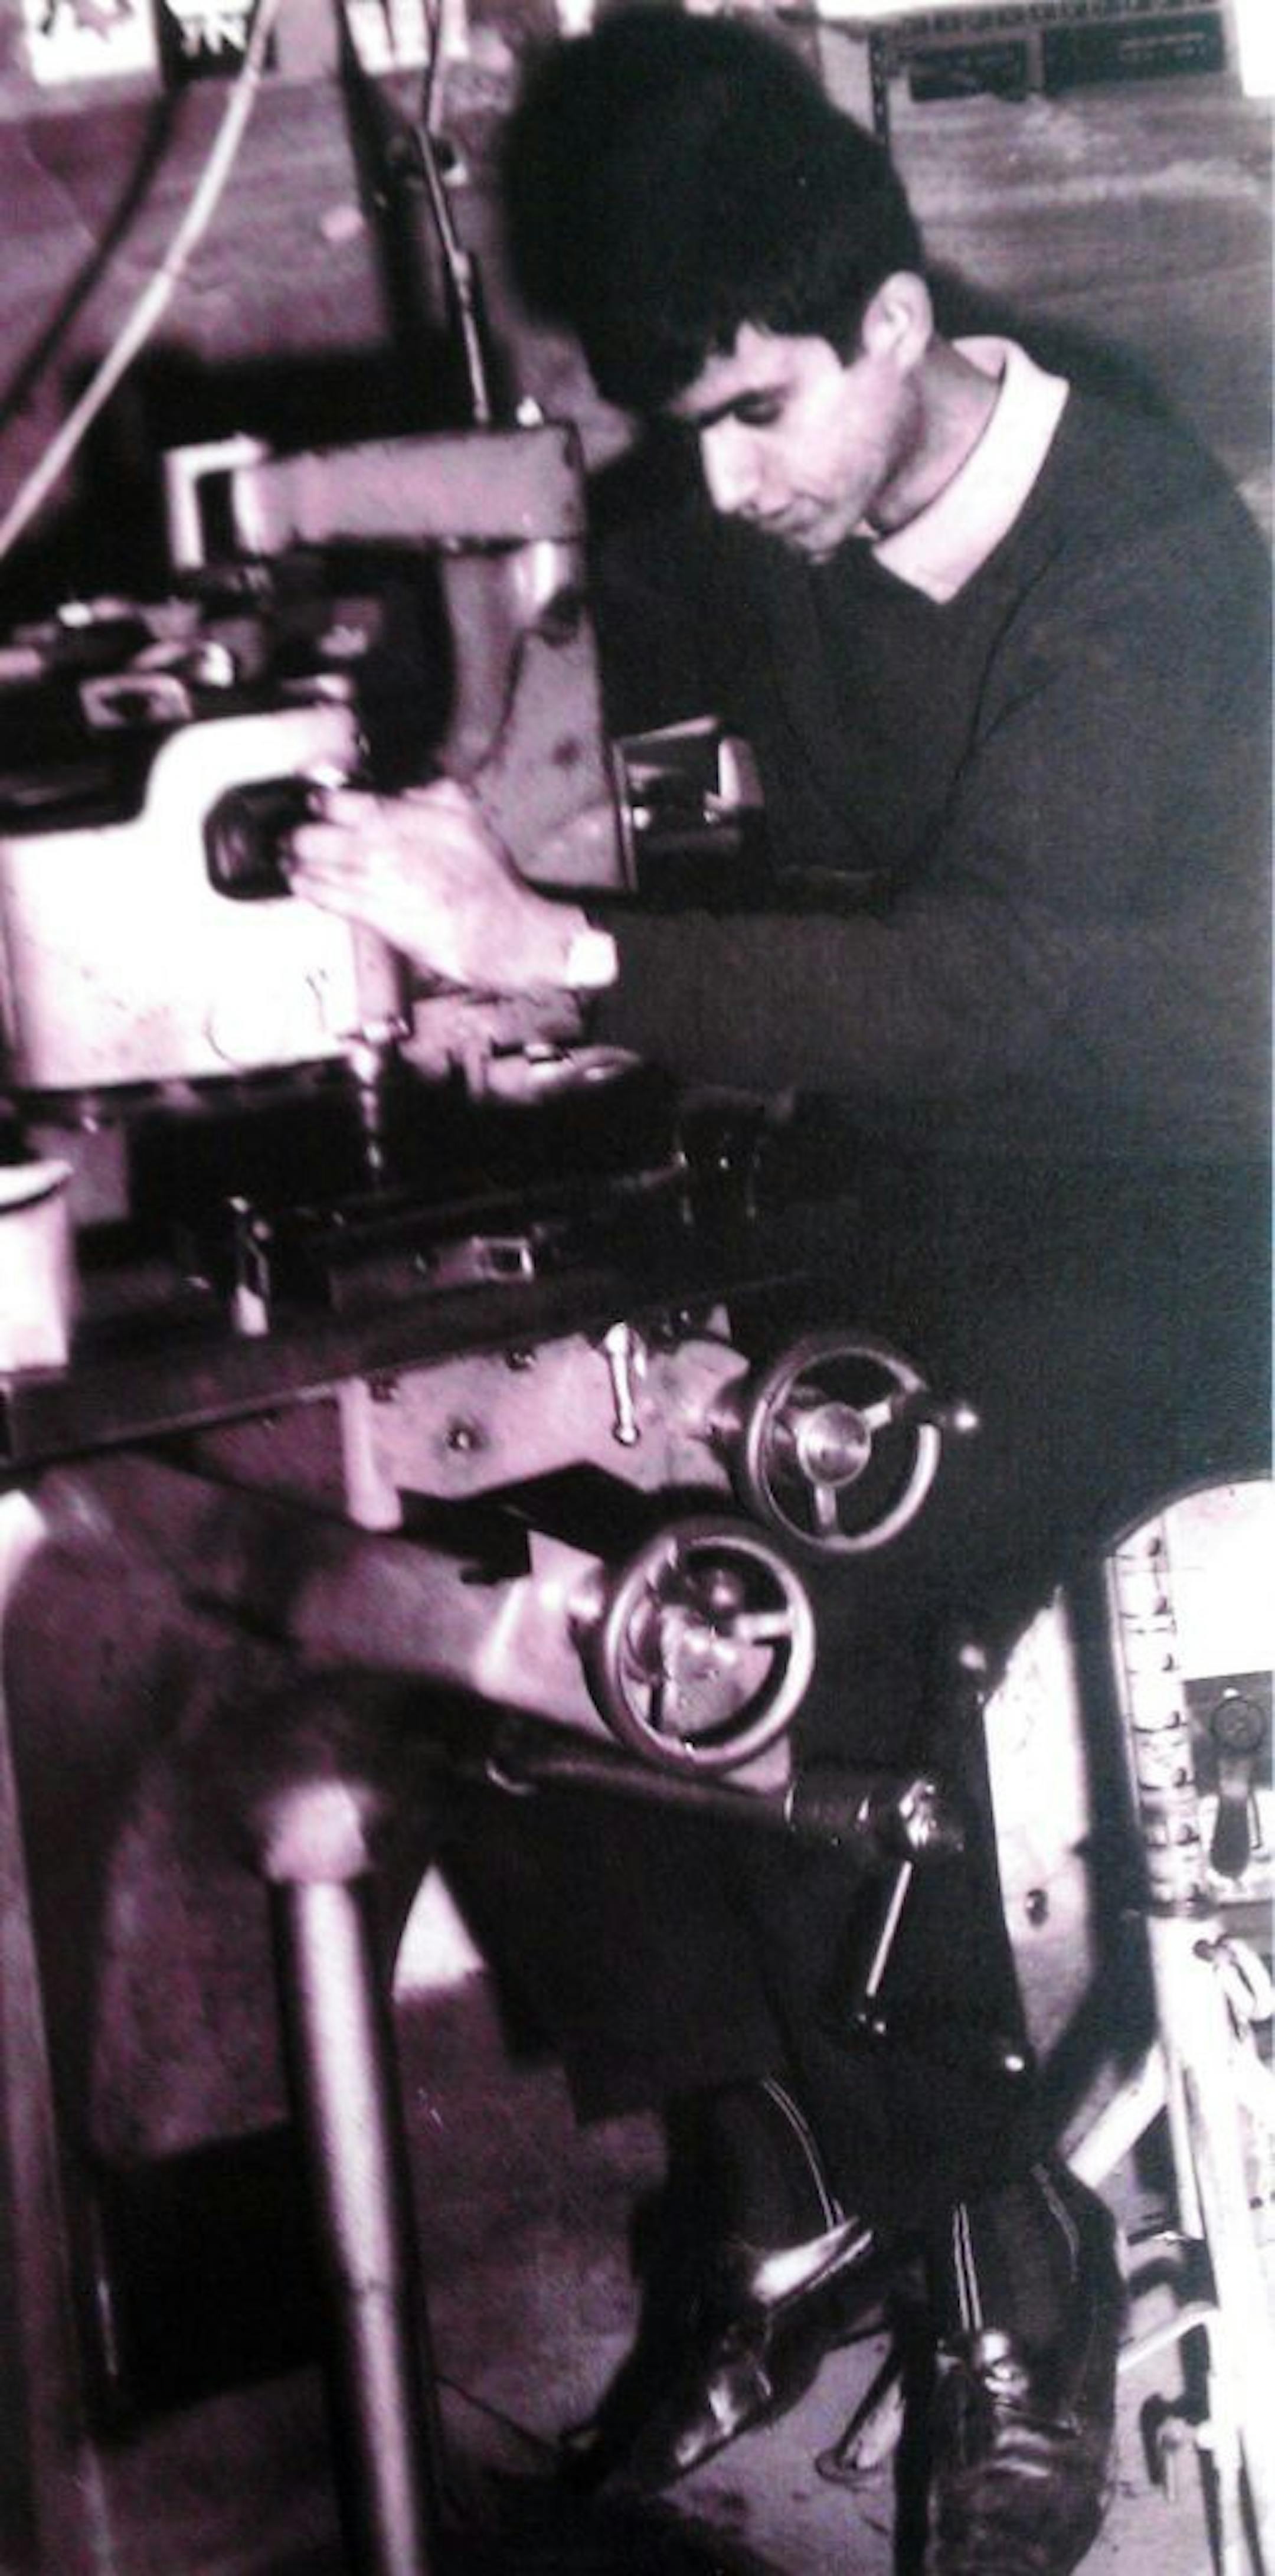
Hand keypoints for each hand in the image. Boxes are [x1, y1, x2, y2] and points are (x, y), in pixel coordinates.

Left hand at [286, 777, 606, 995]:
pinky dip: (314, 891)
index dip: (327, 801)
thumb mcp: (470, 820)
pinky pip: (336, 901)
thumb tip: (399, 789)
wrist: (505, 932)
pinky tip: (302, 885)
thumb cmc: (489, 880)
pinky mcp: (382, 920)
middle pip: (328, 836)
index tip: (314, 802)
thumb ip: (433, 796)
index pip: (356, 803)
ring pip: (326, 869)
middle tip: (291, 835)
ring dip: (300, 864)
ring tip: (289, 860)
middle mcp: (397, 850)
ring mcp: (387, 886)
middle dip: (302, 835)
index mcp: (417, 821)